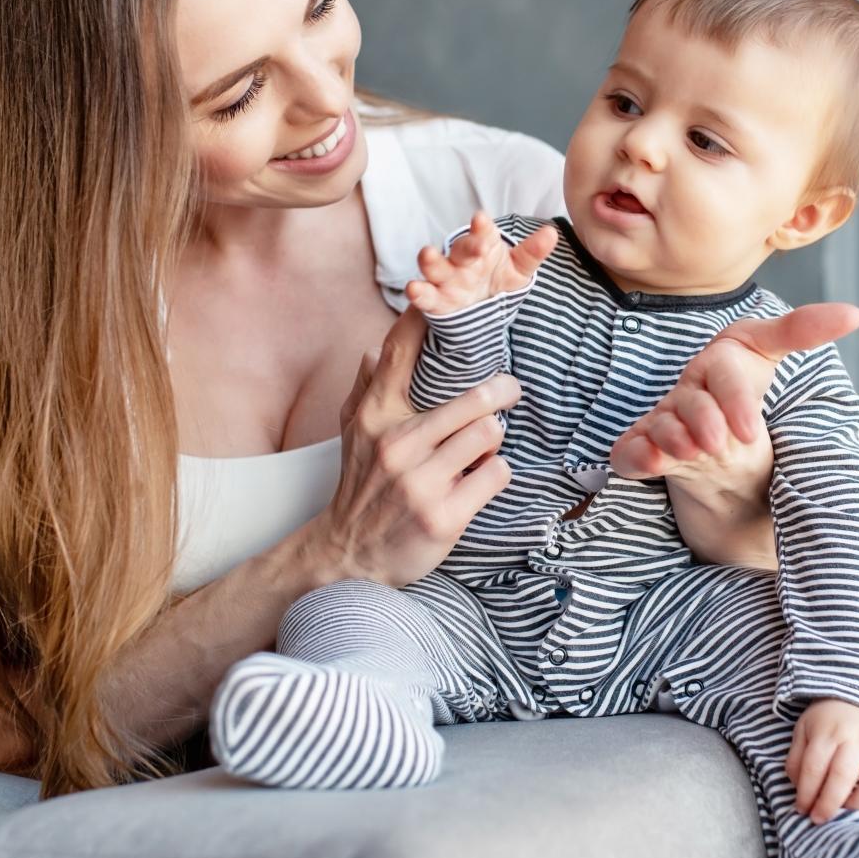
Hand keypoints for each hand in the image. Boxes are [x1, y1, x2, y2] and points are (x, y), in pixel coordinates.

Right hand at [302, 305, 518, 587]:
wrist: (348, 556)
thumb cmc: (359, 487)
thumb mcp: (354, 434)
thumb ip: (367, 389)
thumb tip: (376, 348)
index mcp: (375, 418)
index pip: (400, 355)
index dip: (425, 320)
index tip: (450, 301)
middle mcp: (397, 445)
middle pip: (473, 400)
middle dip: (500, 392)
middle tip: (510, 390)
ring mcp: (421, 482)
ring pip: (489, 435)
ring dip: (495, 439)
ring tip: (487, 445)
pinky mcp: (444, 516)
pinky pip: (496, 475)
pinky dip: (496, 474)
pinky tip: (482, 477)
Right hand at [404, 211, 557, 314]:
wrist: (480, 308)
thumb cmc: (497, 278)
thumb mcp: (518, 268)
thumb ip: (532, 252)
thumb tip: (552, 233)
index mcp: (483, 246)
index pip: (484, 233)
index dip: (483, 227)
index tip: (482, 219)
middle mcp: (462, 259)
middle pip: (462, 249)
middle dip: (468, 245)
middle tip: (477, 243)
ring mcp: (446, 278)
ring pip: (436, 267)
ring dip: (430, 260)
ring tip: (426, 253)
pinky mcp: (435, 300)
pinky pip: (425, 296)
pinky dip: (419, 292)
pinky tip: (413, 289)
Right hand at [609, 302, 858, 482]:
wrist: (715, 427)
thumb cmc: (741, 380)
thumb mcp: (768, 350)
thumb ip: (803, 330)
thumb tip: (855, 314)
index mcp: (717, 364)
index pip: (725, 375)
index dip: (735, 401)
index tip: (751, 430)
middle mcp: (687, 390)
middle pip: (691, 403)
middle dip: (703, 421)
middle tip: (719, 443)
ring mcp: (664, 420)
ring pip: (662, 427)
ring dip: (672, 439)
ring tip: (691, 453)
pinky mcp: (643, 446)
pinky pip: (631, 451)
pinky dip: (636, 456)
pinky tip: (649, 464)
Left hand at [785, 698, 858, 823]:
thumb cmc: (828, 721)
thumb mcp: (804, 731)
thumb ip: (798, 761)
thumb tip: (802, 794)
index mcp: (829, 730)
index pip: (815, 768)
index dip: (806, 794)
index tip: (801, 809)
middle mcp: (857, 737)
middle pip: (843, 777)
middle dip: (828, 805)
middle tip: (819, 818)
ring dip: (858, 805)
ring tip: (844, 810)